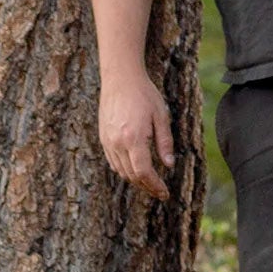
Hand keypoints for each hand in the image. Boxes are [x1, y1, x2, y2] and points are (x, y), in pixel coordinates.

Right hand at [100, 68, 172, 200]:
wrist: (120, 78)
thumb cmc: (144, 94)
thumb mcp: (162, 116)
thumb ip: (165, 143)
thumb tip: (169, 165)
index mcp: (134, 138)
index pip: (144, 173)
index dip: (155, 186)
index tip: (165, 193)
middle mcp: (117, 143)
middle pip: (131, 176)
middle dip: (146, 186)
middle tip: (160, 191)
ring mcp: (107, 141)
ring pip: (121, 171)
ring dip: (135, 180)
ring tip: (149, 182)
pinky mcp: (103, 137)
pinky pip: (113, 162)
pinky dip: (124, 170)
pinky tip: (135, 169)